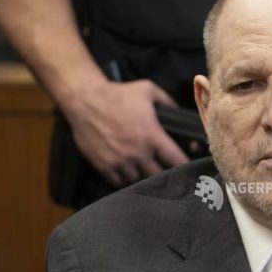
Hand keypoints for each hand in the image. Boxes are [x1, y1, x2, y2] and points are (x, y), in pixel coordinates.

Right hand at [64, 79, 189, 186]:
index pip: (176, 160)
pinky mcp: (104, 166)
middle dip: (163, 173)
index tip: (186, 168)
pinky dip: (124, 179)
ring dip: (142, 177)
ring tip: (143, 171)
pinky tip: (126, 173)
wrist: (86, 100)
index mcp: (153, 137)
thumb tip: (178, 111)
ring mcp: (120, 162)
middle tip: (163, 170)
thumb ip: (167, 101)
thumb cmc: (118, 94)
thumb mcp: (148, 90)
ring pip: (138, 180)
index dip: (184, 166)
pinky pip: (118, 182)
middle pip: (158, 175)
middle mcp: (138, 153)